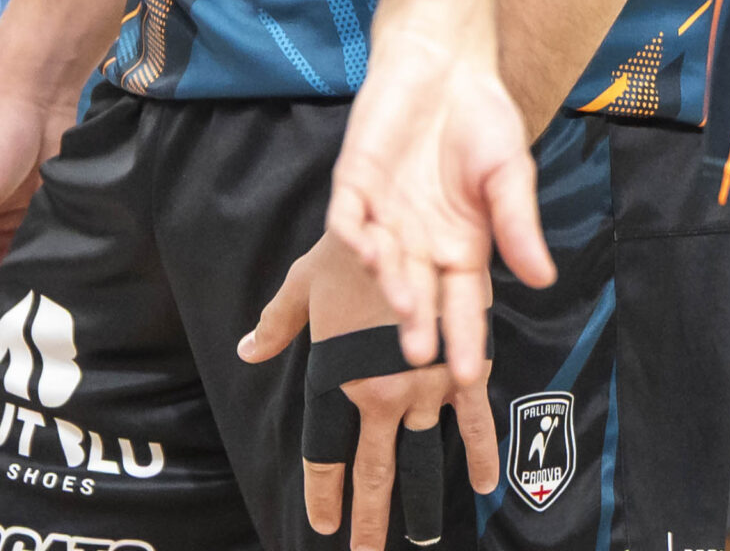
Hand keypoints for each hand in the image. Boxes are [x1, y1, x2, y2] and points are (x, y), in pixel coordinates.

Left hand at [240, 229, 497, 548]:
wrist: (407, 212)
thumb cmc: (352, 244)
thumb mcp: (307, 278)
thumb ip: (279, 321)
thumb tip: (246, 350)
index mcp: (334, 378)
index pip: (324, 454)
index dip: (323, 491)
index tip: (322, 523)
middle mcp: (376, 393)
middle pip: (372, 470)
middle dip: (369, 519)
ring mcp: (420, 385)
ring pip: (419, 457)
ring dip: (419, 502)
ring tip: (421, 540)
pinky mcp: (457, 366)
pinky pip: (471, 420)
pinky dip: (479, 454)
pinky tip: (483, 486)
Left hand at [327, 22, 554, 381]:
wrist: (446, 61)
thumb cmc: (484, 118)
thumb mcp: (510, 173)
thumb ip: (518, 224)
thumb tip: (543, 279)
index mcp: (461, 245)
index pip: (463, 303)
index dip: (463, 336)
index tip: (466, 374)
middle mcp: (419, 241)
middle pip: (417, 292)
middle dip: (417, 323)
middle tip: (419, 355)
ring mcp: (384, 214)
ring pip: (382, 261)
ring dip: (390, 282)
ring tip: (403, 304)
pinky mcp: (355, 184)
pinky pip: (349, 217)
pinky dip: (355, 234)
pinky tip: (367, 248)